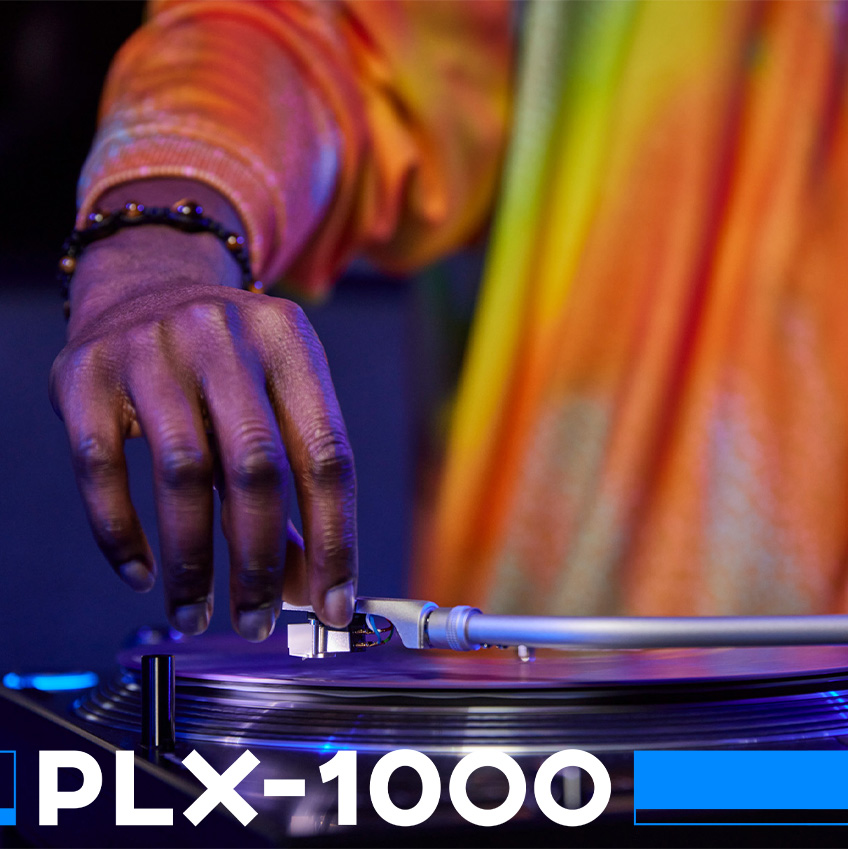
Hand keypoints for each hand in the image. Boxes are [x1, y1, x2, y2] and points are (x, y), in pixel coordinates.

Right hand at [49, 212, 356, 639]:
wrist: (144, 283)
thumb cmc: (226, 360)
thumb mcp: (274, 398)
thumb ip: (294, 487)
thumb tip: (309, 587)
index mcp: (289, 341)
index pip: (327, 454)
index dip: (334, 540)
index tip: (331, 606)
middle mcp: (224, 335)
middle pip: (257, 467)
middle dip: (261, 560)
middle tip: (258, 619)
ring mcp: (151, 348)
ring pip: (184, 473)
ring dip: (193, 560)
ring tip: (196, 612)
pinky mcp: (86, 372)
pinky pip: (101, 469)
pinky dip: (121, 533)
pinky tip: (140, 572)